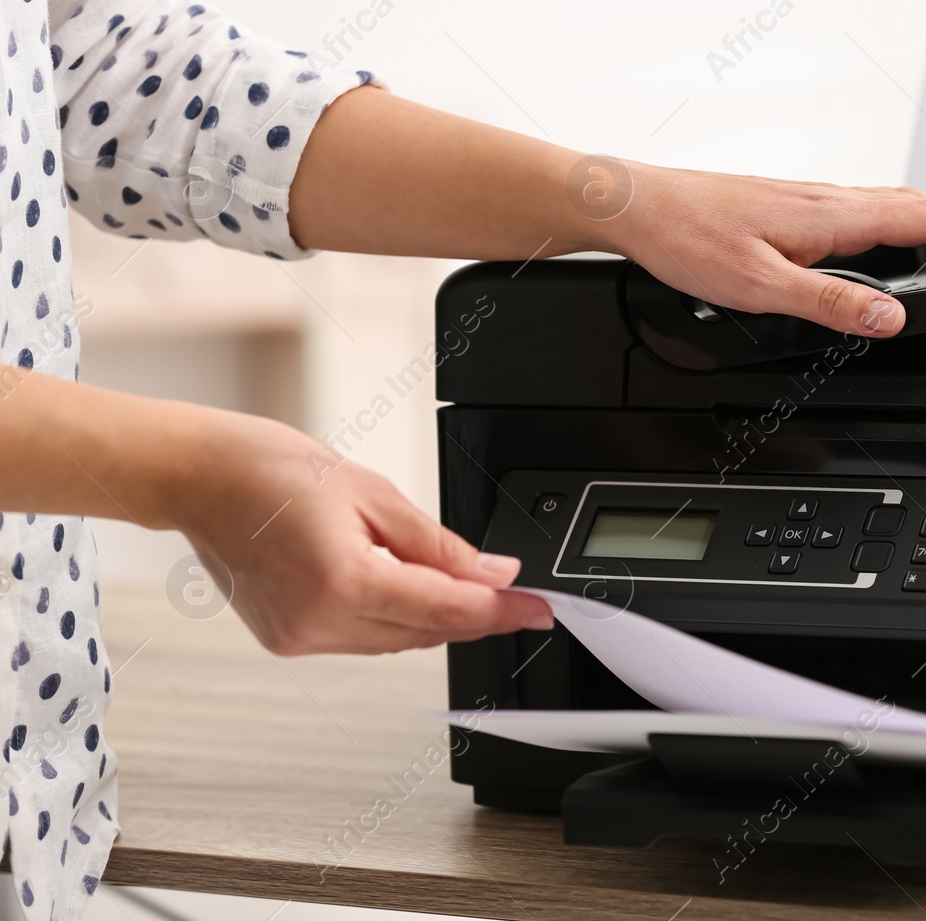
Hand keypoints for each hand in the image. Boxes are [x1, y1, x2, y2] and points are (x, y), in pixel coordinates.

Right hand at [165, 405, 550, 654]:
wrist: (200, 477)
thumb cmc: (272, 470)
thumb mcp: (373, 494)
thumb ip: (439, 545)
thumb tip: (493, 573)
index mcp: (342, 582)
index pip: (445, 610)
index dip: (502, 611)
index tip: (540, 609)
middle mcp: (317, 623)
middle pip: (425, 633)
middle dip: (474, 613)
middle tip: (515, 594)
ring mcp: (298, 638)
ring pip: (396, 641)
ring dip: (434, 617)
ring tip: (461, 583)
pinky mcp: (286, 640)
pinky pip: (362, 640)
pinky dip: (393, 619)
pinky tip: (407, 590)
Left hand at [582, 162, 925, 336]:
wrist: (640, 207)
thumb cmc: (688, 239)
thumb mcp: (759, 286)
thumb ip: (830, 303)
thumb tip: (893, 317)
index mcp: (833, 216)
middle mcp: (831, 200)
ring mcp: (816, 200)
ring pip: (904, 203)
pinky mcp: (799, 207)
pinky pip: (875, 208)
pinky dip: (912, 217)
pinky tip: (904, 234)